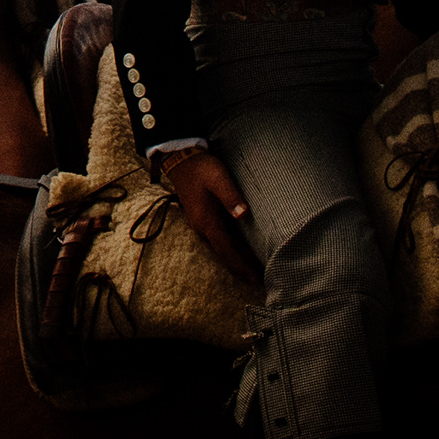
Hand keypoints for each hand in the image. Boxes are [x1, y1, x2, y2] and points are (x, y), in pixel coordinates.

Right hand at [155, 147, 261, 284]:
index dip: (242, 265)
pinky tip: (239, 249)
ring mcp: (200, 223)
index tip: (256, 279)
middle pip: (224, 253)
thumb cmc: (202, 167)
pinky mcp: (201, 217)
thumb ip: (231, 197)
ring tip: (252, 269)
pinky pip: (217, 239)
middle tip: (258, 280)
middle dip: (240, 267)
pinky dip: (230, 248)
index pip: (227, 250)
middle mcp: (202, 227)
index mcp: (207, 221)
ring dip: (235, 259)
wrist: (179, 158)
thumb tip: (244, 215)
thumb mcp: (219, 178)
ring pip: (220, 247)